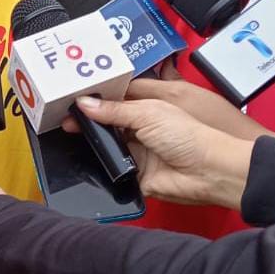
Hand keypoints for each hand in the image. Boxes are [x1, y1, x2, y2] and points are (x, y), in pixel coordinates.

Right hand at [74, 95, 253, 208]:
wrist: (208, 172)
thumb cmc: (190, 136)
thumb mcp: (148, 113)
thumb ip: (114, 110)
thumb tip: (85, 103)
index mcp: (144, 109)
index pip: (113, 101)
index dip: (94, 99)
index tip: (72, 98)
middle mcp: (139, 130)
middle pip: (106, 124)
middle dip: (87, 121)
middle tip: (66, 118)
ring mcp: (136, 152)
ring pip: (105, 146)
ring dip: (93, 143)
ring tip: (72, 135)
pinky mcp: (134, 175)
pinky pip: (110, 170)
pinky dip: (101, 166)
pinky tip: (89, 159)